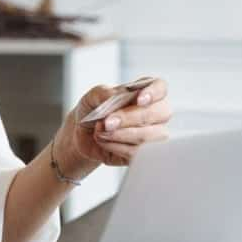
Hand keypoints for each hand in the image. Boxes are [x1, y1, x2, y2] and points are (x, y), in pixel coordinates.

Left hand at [54, 77, 172, 170]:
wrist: (81, 135)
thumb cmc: (92, 111)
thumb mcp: (92, 96)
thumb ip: (105, 93)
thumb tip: (120, 96)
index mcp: (145, 92)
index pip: (160, 88)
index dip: (154, 93)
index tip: (139, 100)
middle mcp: (155, 113)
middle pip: (159, 114)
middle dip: (131, 118)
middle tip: (108, 122)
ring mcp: (153, 135)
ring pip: (149, 137)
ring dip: (122, 135)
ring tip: (102, 132)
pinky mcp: (143, 154)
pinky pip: (137, 154)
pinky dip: (116, 147)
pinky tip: (104, 141)